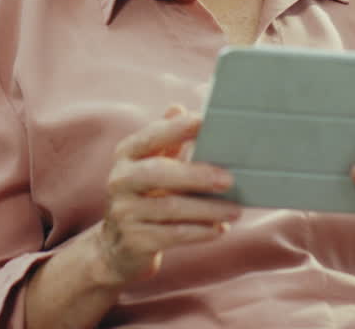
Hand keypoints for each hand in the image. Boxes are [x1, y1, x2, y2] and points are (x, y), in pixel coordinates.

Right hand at [92, 105, 241, 286]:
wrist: (118, 247)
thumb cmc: (146, 196)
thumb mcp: (151, 165)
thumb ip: (166, 139)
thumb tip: (179, 108)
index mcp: (126, 155)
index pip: (150, 137)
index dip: (176, 129)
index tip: (205, 122)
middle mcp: (120, 180)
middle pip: (158, 173)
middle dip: (196, 175)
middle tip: (230, 179)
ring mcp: (124, 211)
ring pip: (170, 207)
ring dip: (207, 209)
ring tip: (235, 210)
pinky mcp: (134, 240)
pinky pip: (173, 235)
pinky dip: (200, 232)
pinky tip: (219, 229)